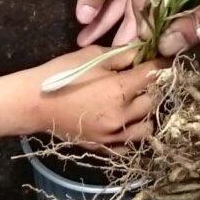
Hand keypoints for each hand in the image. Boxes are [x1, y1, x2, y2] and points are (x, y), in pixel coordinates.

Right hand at [26, 47, 159, 146]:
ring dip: (146, 114)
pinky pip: (129, 146)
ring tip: (136, 103)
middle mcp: (121, 115)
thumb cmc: (62, 74)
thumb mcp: (92, 56)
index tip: (164, 60)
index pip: (153, 75)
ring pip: (146, 127)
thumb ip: (121, 55)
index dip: (161, 64)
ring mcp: (113, 135)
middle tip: (145, 79)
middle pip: (153, 101)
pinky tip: (125, 122)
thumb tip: (143, 52)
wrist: (35, 103)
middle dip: (152, 88)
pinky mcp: (103, 146)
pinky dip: (132, 135)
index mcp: (119, 89)